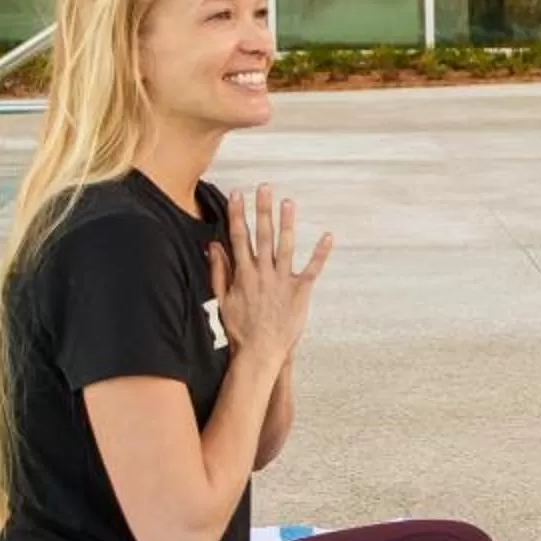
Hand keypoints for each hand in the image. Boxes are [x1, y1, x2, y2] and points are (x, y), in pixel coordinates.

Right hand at [211, 182, 333, 362]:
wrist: (260, 352)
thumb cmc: (240, 328)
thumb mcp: (222, 299)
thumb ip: (218, 271)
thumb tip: (213, 246)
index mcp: (243, 274)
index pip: (239, 237)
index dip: (237, 214)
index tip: (237, 195)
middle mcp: (263, 273)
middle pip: (262, 236)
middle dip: (262, 210)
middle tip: (265, 187)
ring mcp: (282, 281)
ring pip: (285, 246)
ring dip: (287, 223)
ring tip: (289, 202)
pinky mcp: (300, 292)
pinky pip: (312, 269)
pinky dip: (321, 253)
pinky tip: (328, 236)